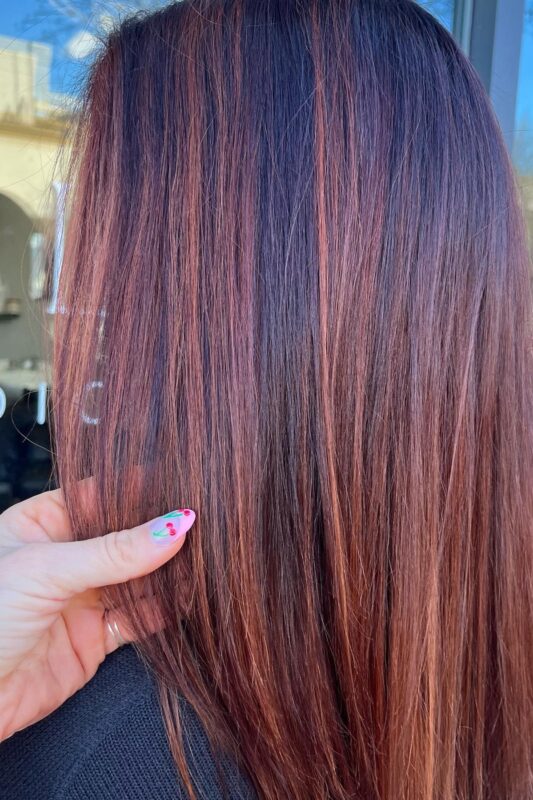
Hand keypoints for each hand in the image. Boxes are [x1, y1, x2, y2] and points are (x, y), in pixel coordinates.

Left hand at [0, 488, 194, 740]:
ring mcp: (80, 598)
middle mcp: (63, 558)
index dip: (140, 489)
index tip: (182, 483)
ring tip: (207, 555)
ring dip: (169, 570)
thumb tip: (174, 525)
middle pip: (124, 537)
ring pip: (137, 577)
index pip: (99, 495)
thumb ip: (114, 551)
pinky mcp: (93, 639)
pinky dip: (165, 608)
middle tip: (204, 520)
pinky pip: (138, 618)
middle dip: (161, 530)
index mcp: (40, 524)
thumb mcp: (46, 570)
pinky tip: (189, 594)